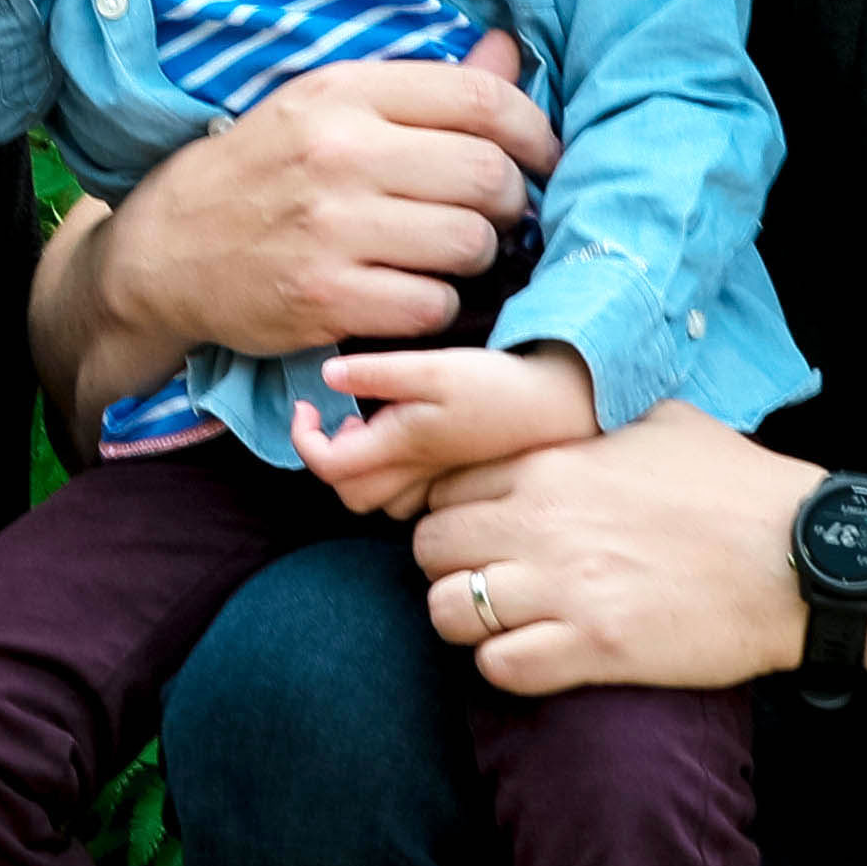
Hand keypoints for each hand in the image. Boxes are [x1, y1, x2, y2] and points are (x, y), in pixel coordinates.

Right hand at [53, 35, 557, 432]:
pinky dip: (436, 305)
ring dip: (477, 256)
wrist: (167, 249)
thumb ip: (426, 86)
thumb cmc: (264, 171)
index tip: (544, 157)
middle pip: (488, 175)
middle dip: (511, 201)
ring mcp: (331, 228)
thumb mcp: (329, 106)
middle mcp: (339, 153)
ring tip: (450, 254)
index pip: (481, 97)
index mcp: (345, 91)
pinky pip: (431, 305)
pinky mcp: (324, 297)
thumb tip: (512, 49)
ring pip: (470, 244)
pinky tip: (411, 293)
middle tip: (498, 215)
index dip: (535, 131)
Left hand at [292, 341, 597, 520]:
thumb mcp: (435, 367)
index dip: (304, 439)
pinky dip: (393, 471)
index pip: (328, 467)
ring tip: (378, 421)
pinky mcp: (452, 481)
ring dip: (364, 464)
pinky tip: (409, 433)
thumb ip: (377, 373)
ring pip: (378, 498)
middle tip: (347, 415)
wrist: (562, 407)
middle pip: (349, 493)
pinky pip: (407, 495)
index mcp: (401, 448)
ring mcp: (434, 486)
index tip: (306, 405)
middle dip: (334, 457)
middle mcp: (414, 478)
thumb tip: (327, 376)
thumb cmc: (498, 385)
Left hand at [407, 403, 816, 698]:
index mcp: (552, 464)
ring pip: (447, 611)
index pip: (446, 486)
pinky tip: (539, 655)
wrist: (800, 556)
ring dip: (470, 621)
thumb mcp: (661, 422)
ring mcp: (562, 589)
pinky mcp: (590, 649)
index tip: (484, 528)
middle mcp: (542, 522)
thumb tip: (570, 416)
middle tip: (493, 578)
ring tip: (509, 621)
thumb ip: (596, 423)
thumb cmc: (738, 486)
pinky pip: (497, 667)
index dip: (457, 510)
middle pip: (431, 548)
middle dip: (452, 565)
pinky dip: (506, 666)